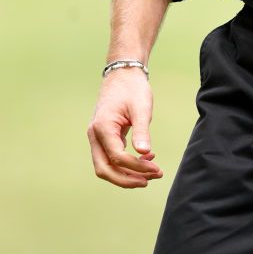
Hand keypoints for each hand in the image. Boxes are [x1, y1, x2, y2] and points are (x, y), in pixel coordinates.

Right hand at [87, 69, 162, 187]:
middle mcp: (95, 135)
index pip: (116, 157)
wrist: (123, 73)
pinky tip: (147, 158)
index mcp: (102, 127)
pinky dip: (127, 163)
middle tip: (149, 180)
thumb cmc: (133, 88)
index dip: (136, 167)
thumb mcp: (141, 107)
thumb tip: (144, 154)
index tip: (156, 169)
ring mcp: (97, 136)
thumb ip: (142, 131)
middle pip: (104, 169)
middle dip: (126, 179)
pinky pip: (111, 156)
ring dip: (127, 173)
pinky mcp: (105, 136)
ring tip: (151, 174)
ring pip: (106, 165)